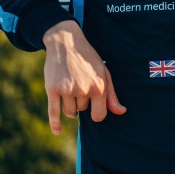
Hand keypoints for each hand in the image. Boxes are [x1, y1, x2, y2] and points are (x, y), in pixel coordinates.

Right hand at [42, 20, 125, 134]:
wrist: (66, 42)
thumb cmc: (87, 59)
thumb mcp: (104, 73)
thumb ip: (112, 94)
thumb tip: (121, 112)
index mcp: (99, 87)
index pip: (99, 116)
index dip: (96, 113)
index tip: (93, 108)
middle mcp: (84, 90)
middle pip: (82, 111)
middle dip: (81, 102)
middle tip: (79, 84)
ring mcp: (67, 90)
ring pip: (69, 112)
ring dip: (69, 105)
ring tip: (70, 87)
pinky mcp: (53, 89)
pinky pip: (53, 112)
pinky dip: (55, 123)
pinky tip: (57, 131)